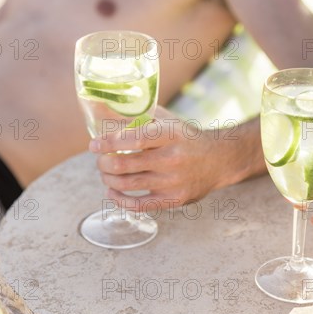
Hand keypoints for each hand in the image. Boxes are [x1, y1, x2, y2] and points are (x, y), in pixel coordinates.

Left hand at [89, 107, 232, 210]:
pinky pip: (139, 205)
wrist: (218, 160)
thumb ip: (136, 115)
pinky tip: (112, 192)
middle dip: (104, 162)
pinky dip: (119, 199)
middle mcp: (173, 158)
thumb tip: (99, 108)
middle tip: (100, 159)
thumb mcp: (166, 120)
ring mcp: (173, 182)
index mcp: (171, 134)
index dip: (109, 142)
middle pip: (125, 164)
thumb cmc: (184, 137)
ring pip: (127, 184)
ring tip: (105, 173)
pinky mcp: (173, 200)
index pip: (135, 138)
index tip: (94, 144)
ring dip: (108, 179)